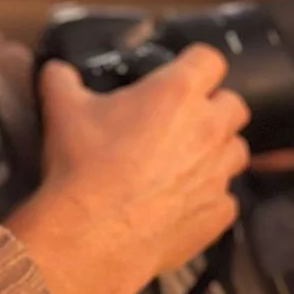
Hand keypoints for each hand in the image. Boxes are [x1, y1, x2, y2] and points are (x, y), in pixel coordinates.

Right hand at [7, 48, 249, 293]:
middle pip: (234, 104)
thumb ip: (62, 78)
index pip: (210, 59)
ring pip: (236, 151)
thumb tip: (57, 70)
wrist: (93, 234)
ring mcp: (219, 174)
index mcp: (176, 92)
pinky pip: (226, 197)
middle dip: (213, 108)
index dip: (195, 64)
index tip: (179, 73)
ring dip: (215, 151)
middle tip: (180, 120)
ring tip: (183, 162)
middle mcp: (208, 128)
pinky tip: (179, 201)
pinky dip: (208, 195)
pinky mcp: (219, 214)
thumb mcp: (62, 108)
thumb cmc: (83, 164)